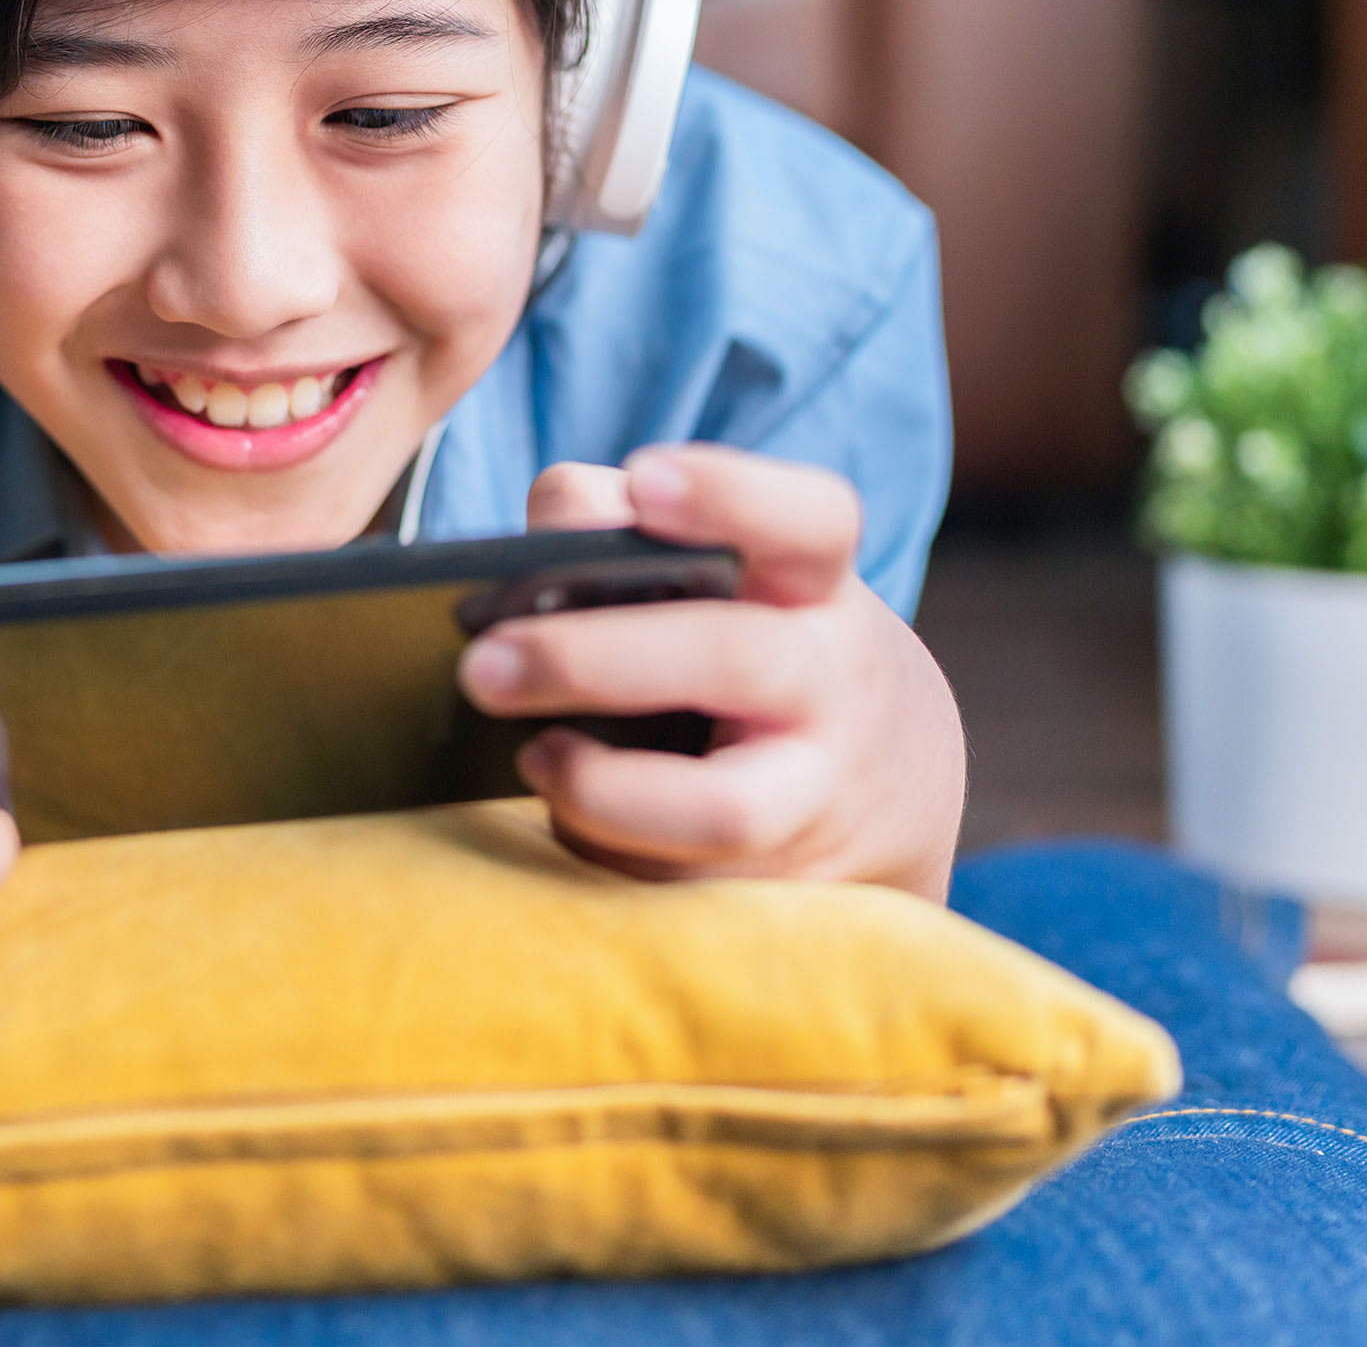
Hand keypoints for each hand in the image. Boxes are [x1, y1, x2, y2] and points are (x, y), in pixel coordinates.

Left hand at [461, 445, 963, 897]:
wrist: (886, 782)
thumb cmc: (758, 640)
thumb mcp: (730, 572)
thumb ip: (623, 527)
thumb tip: (538, 536)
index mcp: (814, 587)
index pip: (812, 520)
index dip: (731, 494)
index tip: (646, 478)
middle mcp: (831, 686)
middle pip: (731, 659)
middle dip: (593, 660)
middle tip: (481, 665)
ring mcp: (815, 796)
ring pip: (721, 810)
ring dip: (602, 790)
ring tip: (532, 758)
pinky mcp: (778, 888)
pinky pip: (674, 885)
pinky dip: (601, 850)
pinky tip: (564, 814)